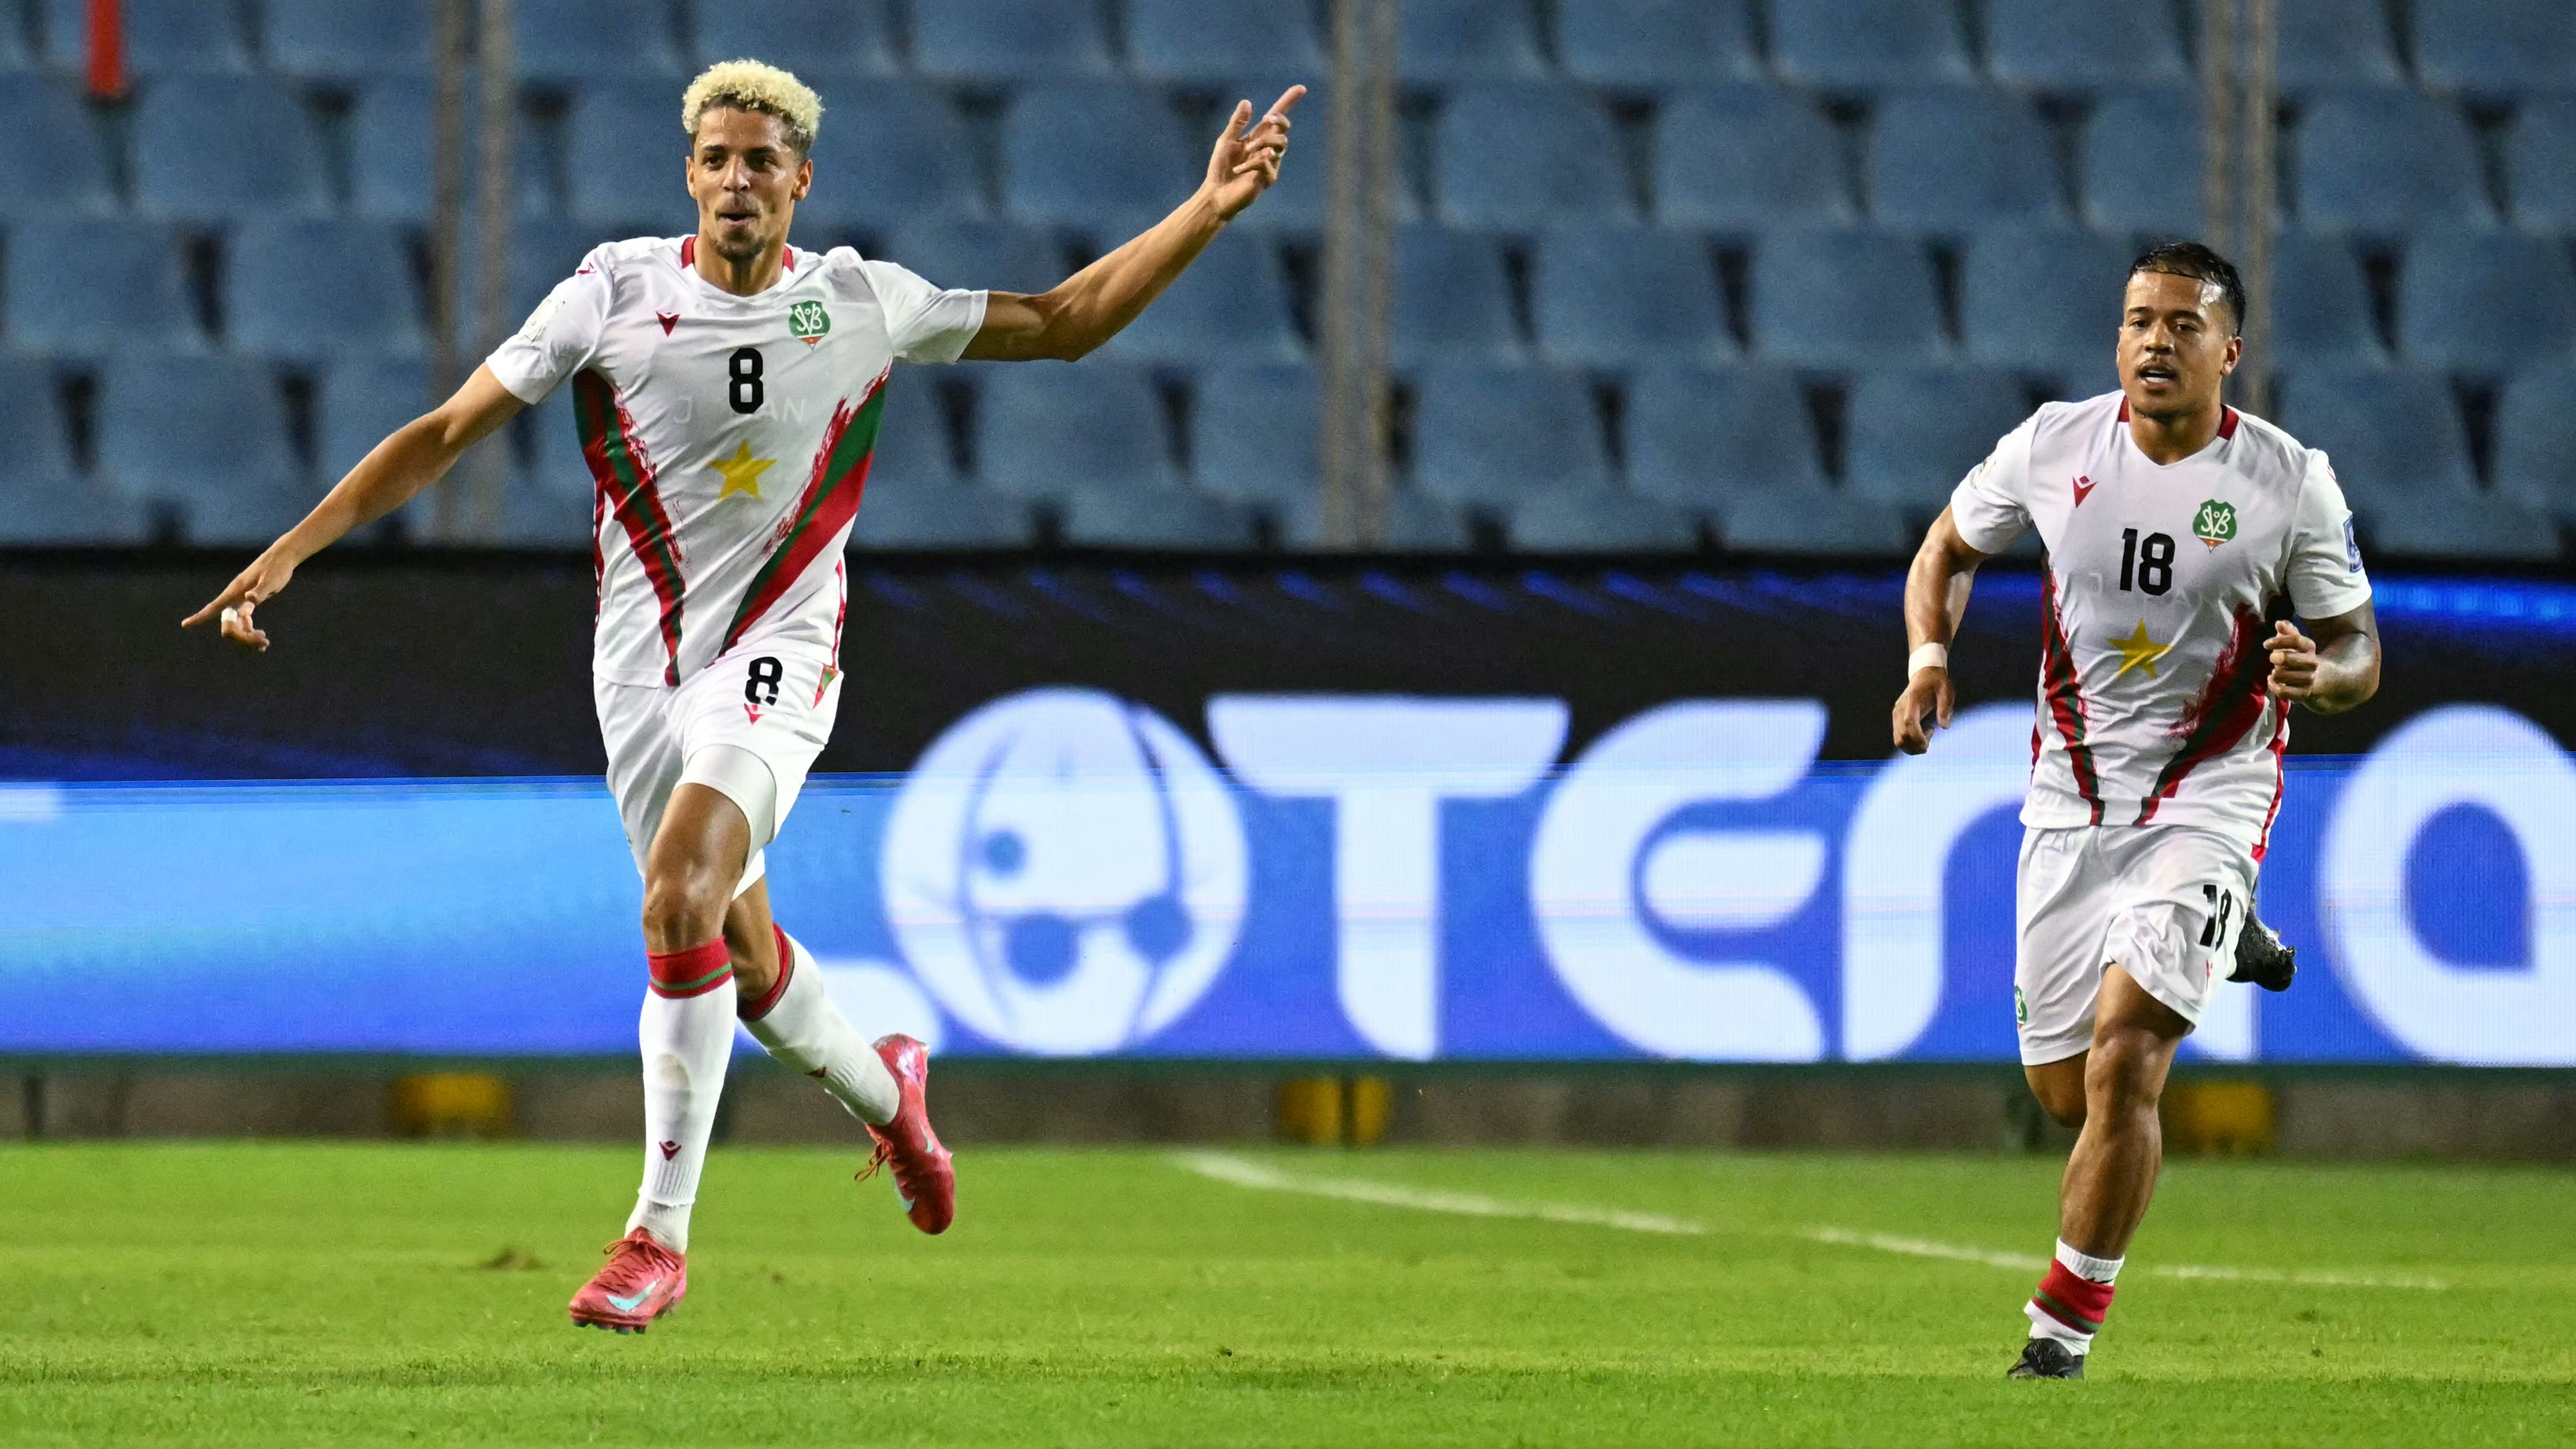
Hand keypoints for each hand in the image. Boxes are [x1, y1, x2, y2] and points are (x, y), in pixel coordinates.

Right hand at [181, 549, 296, 651]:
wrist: (283, 557)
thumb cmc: (277, 567)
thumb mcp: (271, 580)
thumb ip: (260, 591)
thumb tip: (249, 599)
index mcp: (236, 591)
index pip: (214, 606)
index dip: (199, 616)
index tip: (185, 624)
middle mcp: (235, 597)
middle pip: (228, 623)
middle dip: (241, 637)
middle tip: (264, 643)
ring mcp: (242, 600)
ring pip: (237, 625)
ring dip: (248, 637)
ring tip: (265, 643)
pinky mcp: (250, 603)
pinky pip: (245, 622)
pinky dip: (251, 632)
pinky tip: (262, 640)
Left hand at [1204, 86, 1304, 220]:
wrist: (1216, 193)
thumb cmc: (1221, 168)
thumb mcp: (1226, 140)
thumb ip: (1237, 123)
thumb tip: (1247, 102)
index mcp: (1259, 137)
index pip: (1277, 116)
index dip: (1289, 102)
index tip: (1301, 88)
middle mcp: (1268, 148)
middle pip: (1284, 128)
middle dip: (1278, 120)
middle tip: (1266, 120)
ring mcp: (1271, 164)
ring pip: (1280, 143)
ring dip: (1263, 143)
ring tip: (1247, 150)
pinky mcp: (1269, 178)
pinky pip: (1266, 162)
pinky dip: (1250, 163)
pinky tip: (1238, 169)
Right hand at [1892, 667, 1954, 754]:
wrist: (1924, 672)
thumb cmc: (1937, 681)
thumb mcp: (1946, 690)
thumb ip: (1945, 708)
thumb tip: (1944, 727)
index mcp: (1912, 700)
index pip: (1909, 722)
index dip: (1917, 737)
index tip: (1928, 744)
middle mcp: (1900, 708)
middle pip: (1901, 736)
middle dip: (1916, 746)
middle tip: (1931, 740)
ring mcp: (1897, 714)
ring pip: (1898, 740)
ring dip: (1913, 746)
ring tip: (1928, 737)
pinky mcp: (1897, 718)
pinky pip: (1900, 737)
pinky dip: (1911, 743)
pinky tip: (1923, 734)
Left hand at [2264, 619, 2319, 701]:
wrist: (2313, 676)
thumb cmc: (2297, 655)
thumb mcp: (2293, 641)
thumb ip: (2287, 631)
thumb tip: (2279, 623)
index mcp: (2309, 647)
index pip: (2296, 641)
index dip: (2279, 641)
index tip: (2266, 644)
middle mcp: (2312, 663)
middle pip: (2295, 660)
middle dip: (2280, 658)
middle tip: (2272, 658)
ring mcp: (2308, 679)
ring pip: (2289, 677)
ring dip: (2277, 674)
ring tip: (2273, 671)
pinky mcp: (2303, 693)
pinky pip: (2286, 692)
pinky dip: (2275, 687)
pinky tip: (2271, 680)